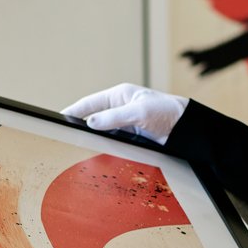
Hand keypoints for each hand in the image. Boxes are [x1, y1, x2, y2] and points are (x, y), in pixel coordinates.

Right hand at [61, 83, 187, 144]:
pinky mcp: (131, 136)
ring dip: (93, 138)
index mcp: (119, 95)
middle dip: (80, 125)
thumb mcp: (139, 113)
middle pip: (93, 117)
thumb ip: (114, 117)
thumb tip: (91, 122)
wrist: (187, 128)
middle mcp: (120, 108)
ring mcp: (125, 123)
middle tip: (64, 134)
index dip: (74, 111)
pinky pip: (113, 141)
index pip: (90, 103)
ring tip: (77, 144)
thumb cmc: (166, 112)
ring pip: (102, 131)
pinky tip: (98, 152)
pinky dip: (105, 145)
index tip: (60, 118)